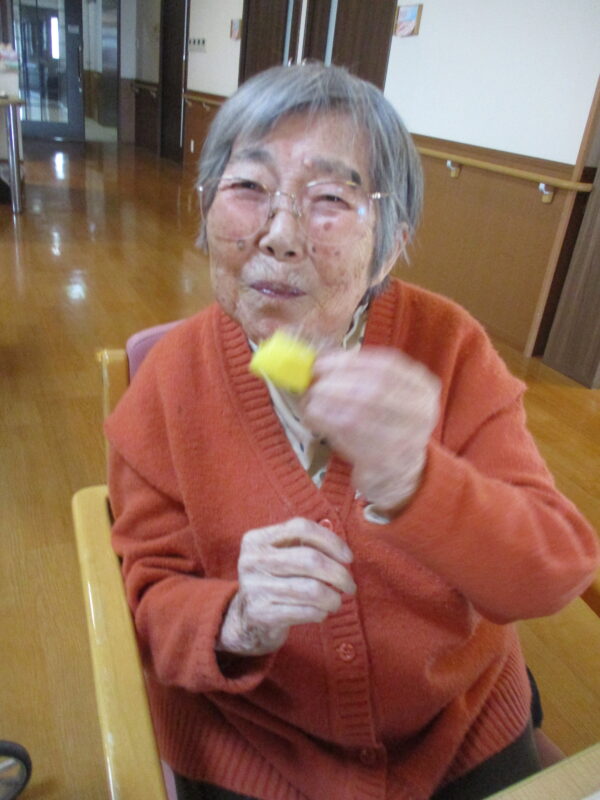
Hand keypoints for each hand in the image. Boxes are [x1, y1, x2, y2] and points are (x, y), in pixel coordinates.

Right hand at [218, 518, 354, 655]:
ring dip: (333, 598)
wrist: (248, 620)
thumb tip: (343, 552)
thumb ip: (305, 545)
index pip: (301, 528)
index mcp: (257, 539)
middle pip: (310, 559)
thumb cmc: (275, 581)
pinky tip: (321, 612)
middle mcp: (252, 560)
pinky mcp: (260, 614)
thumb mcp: (281, 556)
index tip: (348, 557)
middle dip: (339, 573)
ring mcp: (254, 587)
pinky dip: (320, 612)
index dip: (331, 541)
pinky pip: (305, 611)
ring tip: (336, 601)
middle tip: (350, 585)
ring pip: (311, 589)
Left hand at [301, 348, 439, 512]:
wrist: (399, 470)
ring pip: (359, 416)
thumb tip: (321, 361)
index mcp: (423, 389)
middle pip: (374, 390)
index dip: (350, 362)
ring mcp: (406, 440)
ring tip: (310, 401)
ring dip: (327, 405)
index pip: (388, 366)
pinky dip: (327, 426)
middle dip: (336, 384)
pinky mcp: (385, 462)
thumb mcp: (387, 395)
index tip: (321, 363)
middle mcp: (421, 413)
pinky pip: (349, 440)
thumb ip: (361, 375)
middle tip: (313, 384)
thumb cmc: (385, 423)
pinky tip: (314, 419)